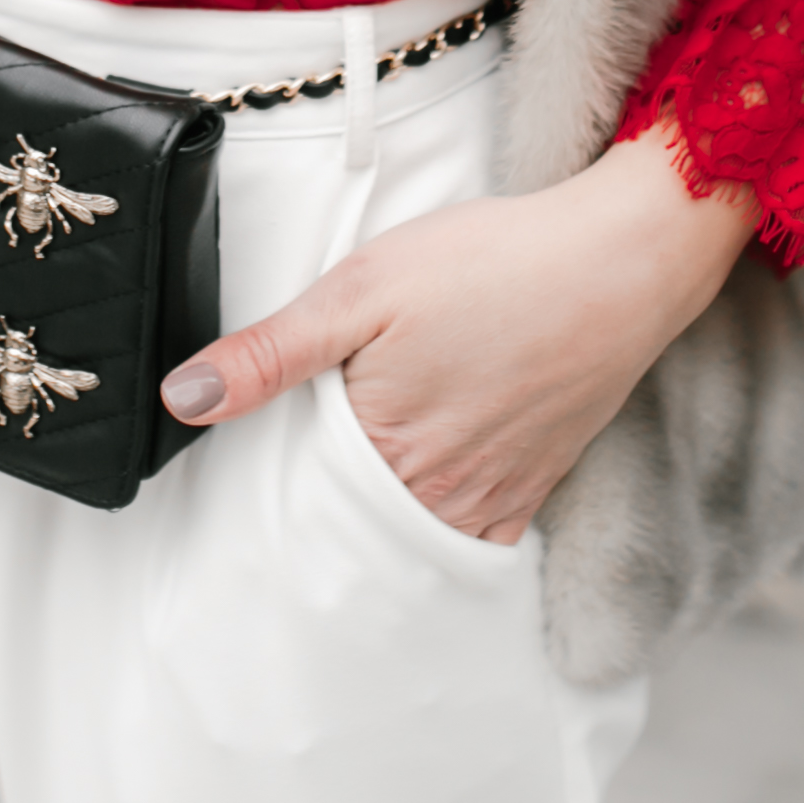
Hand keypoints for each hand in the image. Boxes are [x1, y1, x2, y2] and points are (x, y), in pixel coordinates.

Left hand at [157, 130, 753, 542]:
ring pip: (408, 540)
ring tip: (339, 503)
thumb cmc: (492, 264)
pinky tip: (415, 502)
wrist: (620, 262)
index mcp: (381, 448)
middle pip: (351, 529)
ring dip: (373, 529)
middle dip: (315, 520)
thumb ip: (271, 353)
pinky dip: (437, 533)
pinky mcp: (531, 488)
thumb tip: (184, 400)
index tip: (235, 486)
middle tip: (279, 501)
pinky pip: (472, 541)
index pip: (295, 499)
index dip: (263, 488)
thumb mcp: (361, 289)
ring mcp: (490, 497)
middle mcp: (435, 491)